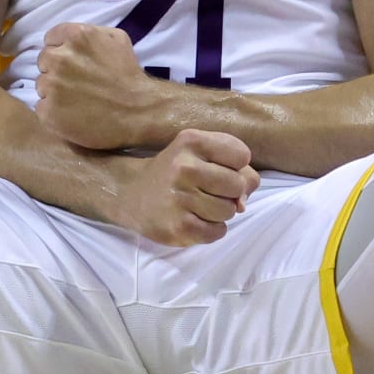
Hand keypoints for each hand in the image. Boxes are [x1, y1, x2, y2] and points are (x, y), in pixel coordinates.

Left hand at [36, 22, 163, 150]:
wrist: (138, 112)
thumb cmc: (129, 74)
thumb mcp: (117, 39)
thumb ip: (91, 32)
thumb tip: (71, 38)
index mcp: (74, 36)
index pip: (50, 39)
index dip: (61, 50)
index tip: (73, 62)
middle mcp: (59, 58)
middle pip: (44, 61)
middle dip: (56, 69)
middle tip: (75, 82)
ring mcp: (51, 86)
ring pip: (41, 85)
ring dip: (54, 91)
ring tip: (75, 99)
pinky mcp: (48, 112)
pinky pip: (42, 107)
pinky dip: (53, 111)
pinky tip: (71, 114)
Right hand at [104, 129, 258, 246]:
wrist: (131, 192)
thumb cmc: (176, 171)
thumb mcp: (201, 153)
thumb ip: (236, 168)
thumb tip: (242, 202)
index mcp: (191, 142)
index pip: (241, 155)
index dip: (236, 165)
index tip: (218, 168)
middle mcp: (184, 168)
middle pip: (237, 185)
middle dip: (230, 191)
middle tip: (208, 190)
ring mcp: (179, 199)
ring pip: (229, 210)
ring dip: (219, 212)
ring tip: (198, 205)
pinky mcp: (178, 227)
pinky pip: (218, 232)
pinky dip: (212, 229)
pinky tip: (194, 219)